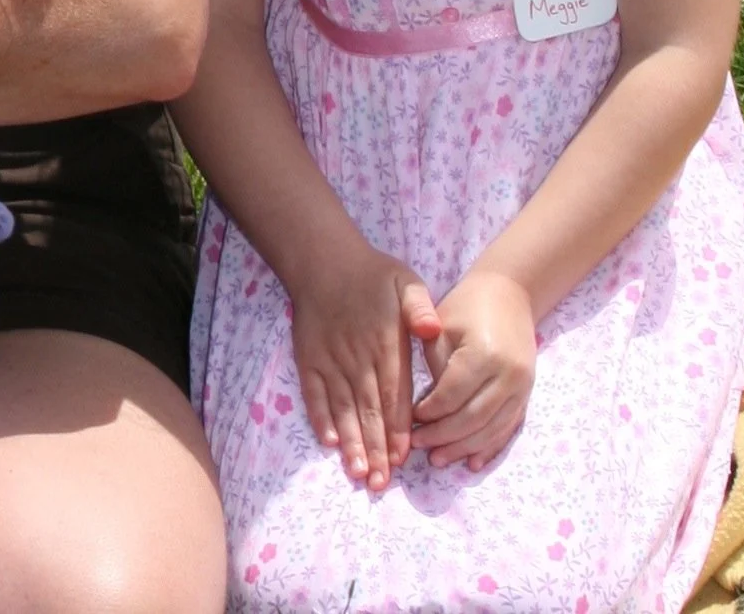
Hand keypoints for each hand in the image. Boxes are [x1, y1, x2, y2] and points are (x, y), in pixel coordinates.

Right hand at [287, 245, 442, 491]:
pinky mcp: (309, 360)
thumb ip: (420, 307)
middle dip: (375, 448)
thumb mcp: (406, 281)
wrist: (323, 260)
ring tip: (357, 471)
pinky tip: (328, 442)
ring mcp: (330, 361)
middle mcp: (357, 359)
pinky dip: (320, 418)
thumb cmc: (372, 275)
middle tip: (380, 483)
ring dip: (350, 441)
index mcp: (385, 345)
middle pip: (368, 410)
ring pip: (342, 408)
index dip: (398, 429)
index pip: (394, 396)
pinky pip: (314, 394)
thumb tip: (433, 328)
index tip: (403, 458)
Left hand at [411, 269, 536, 471]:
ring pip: (492, 429)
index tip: (410, 419)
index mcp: (483, 353)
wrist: (509, 294)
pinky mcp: (527, 394)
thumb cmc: (465, 307)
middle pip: (473, 418)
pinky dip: (489, 447)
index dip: (430, 412)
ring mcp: (523, 387)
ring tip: (438, 459)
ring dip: (463, 447)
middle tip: (418, 446)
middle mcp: (509, 374)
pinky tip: (472, 462)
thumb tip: (426, 410)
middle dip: (443, 436)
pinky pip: (508, 428)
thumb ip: (436, 366)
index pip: (453, 395)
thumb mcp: (441, 326)